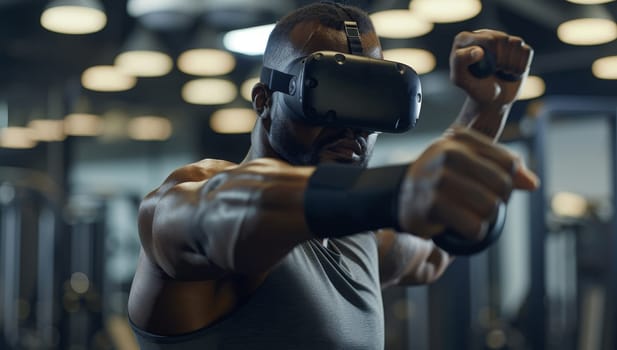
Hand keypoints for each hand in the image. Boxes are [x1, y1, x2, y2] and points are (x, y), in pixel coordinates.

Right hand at [397, 127, 538, 240]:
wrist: (401, 198)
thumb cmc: (441, 180)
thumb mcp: (470, 164)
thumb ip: (503, 168)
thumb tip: (533, 183)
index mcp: (460, 139)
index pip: (509, 164)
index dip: (509, 182)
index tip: (490, 188)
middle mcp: (448, 153)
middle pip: (503, 186)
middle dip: (498, 202)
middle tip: (479, 205)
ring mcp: (438, 178)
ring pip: (490, 208)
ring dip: (485, 219)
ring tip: (469, 214)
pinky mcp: (432, 205)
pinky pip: (474, 227)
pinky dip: (473, 233)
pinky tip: (460, 226)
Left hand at [450, 30, 533, 107]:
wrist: (492, 99)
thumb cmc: (473, 88)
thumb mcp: (460, 79)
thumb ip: (460, 62)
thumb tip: (479, 50)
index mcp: (465, 39)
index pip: (488, 39)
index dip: (492, 56)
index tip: (487, 70)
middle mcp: (484, 35)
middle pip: (502, 38)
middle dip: (501, 60)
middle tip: (494, 72)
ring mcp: (502, 39)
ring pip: (516, 42)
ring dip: (511, 64)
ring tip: (502, 72)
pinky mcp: (518, 48)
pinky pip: (527, 51)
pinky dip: (521, 66)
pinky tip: (512, 72)